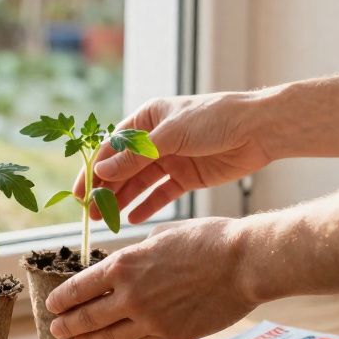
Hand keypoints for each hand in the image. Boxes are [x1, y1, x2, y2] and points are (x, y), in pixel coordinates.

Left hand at [45, 218, 259, 338]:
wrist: (244, 263)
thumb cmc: (207, 240)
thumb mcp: (161, 237)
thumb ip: (137, 257)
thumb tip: (125, 269)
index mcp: (124, 265)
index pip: (80, 287)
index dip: (63, 298)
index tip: (52, 304)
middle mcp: (131, 295)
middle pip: (88, 316)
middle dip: (67, 323)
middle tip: (54, 328)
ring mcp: (151, 320)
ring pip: (109, 337)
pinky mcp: (172, 336)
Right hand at [74, 92, 273, 222]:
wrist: (258, 129)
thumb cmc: (214, 118)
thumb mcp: (170, 135)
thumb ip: (136, 157)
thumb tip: (102, 172)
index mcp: (146, 119)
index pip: (111, 148)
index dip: (94, 171)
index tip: (81, 193)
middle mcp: (154, 139)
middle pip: (122, 168)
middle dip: (105, 190)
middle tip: (91, 213)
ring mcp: (170, 159)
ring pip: (139, 183)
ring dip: (123, 200)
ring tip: (107, 220)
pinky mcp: (187, 177)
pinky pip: (161, 194)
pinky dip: (148, 206)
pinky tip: (134, 219)